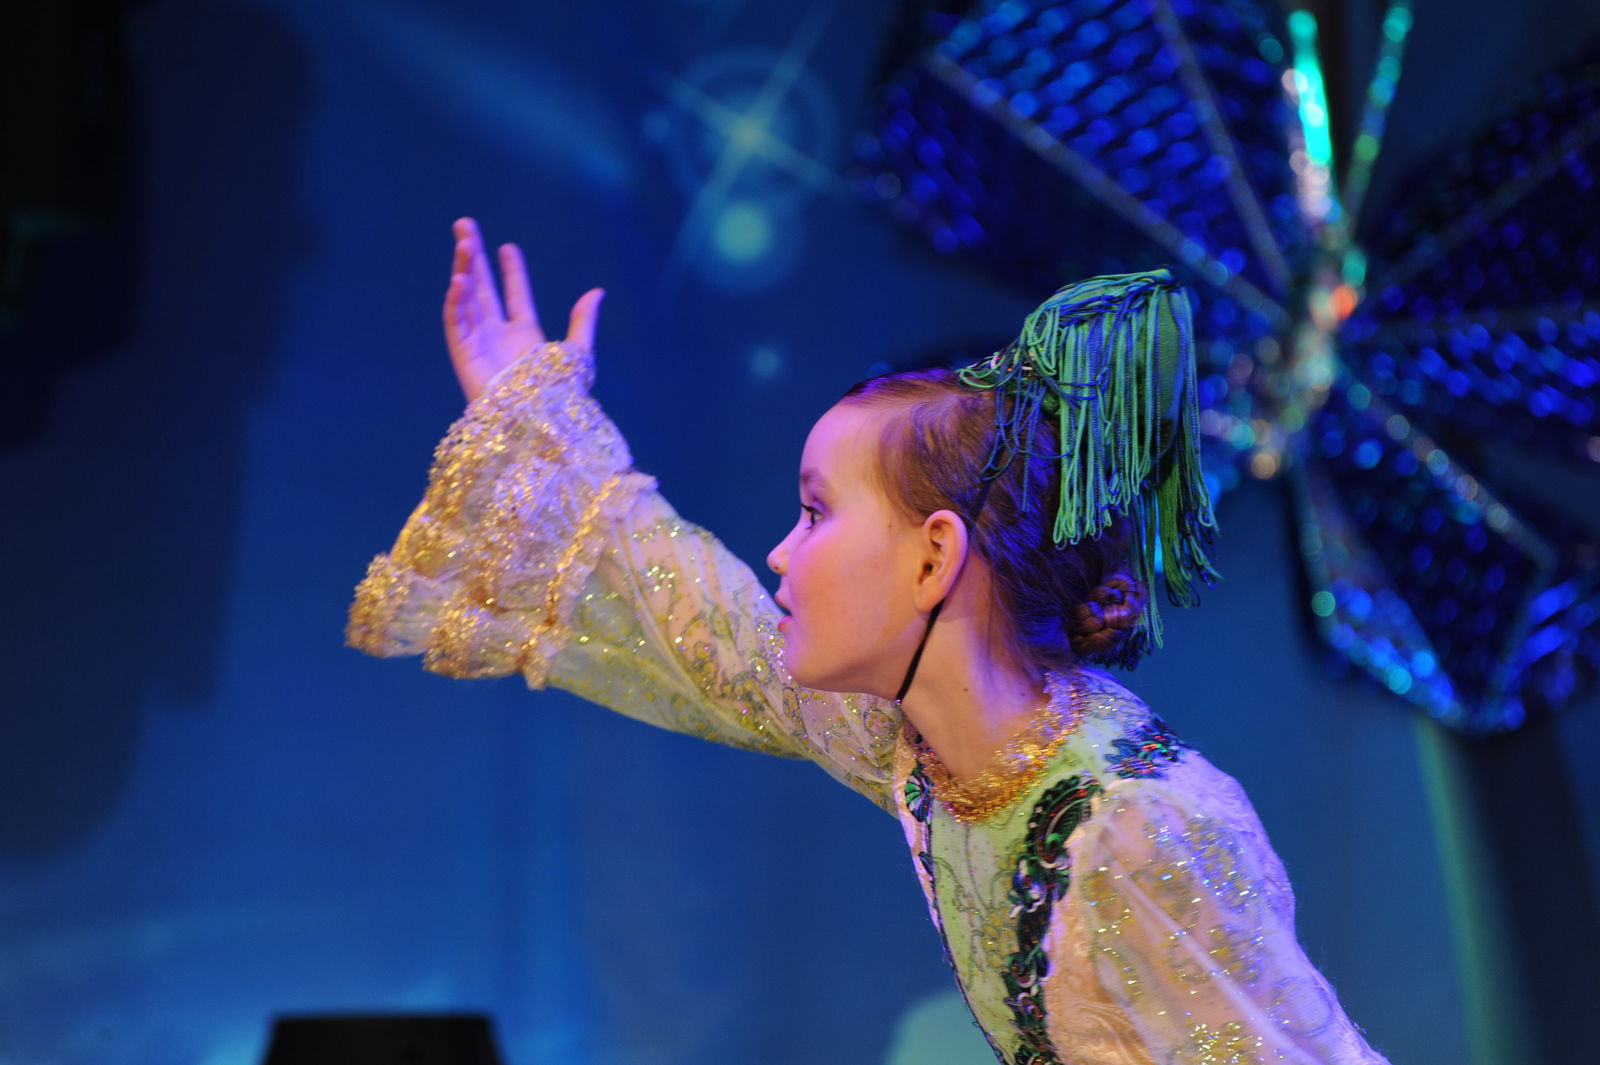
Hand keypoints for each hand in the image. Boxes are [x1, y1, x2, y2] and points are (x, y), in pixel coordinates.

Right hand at [443, 217, 603, 402]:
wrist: (538, 422)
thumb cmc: (559, 395)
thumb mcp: (578, 353)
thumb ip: (583, 321)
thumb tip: (597, 291)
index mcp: (525, 334)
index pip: (516, 294)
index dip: (512, 270)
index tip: (508, 247)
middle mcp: (498, 334)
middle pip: (483, 287)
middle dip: (473, 256)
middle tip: (465, 224)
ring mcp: (479, 342)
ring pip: (467, 298)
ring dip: (463, 269)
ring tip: (463, 241)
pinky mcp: (464, 354)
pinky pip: (456, 322)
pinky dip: (456, 300)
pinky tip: (458, 278)